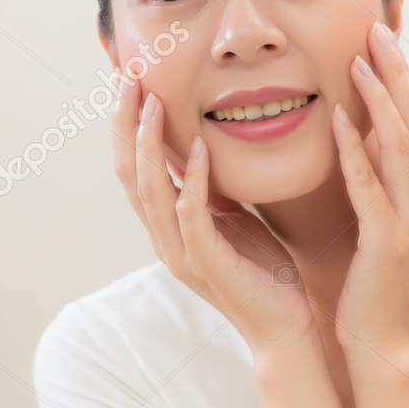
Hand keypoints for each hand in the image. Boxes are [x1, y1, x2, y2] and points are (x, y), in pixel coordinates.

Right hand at [112, 72, 314, 355]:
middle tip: (126, 79)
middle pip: (128, 174)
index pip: (133, 167)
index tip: (130, 81)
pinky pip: (191, 215)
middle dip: (124, 125)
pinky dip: (191, 180)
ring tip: (151, 103)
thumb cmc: (264, 273)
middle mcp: (163, 239)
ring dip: (148, 145)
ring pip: (149, 192)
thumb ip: (211, 189)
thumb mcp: (233, 219)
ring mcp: (181, 253)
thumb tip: (200, 149)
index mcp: (166, 227)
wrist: (285, 328)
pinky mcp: (207, 264)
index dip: (126, 125)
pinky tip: (197, 148)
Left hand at [330, 21, 408, 360]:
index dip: (403, 80)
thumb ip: (377, 186)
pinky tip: (338, 118)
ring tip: (357, 61)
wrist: (383, 345)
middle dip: (397, 74)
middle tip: (376, 31)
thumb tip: (359, 144)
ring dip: (379, 100)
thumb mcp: (382, 226)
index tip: (382, 41)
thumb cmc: (374, 286)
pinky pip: (370, 186)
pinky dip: (355, 149)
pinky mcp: (389, 242)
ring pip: (401, 147)